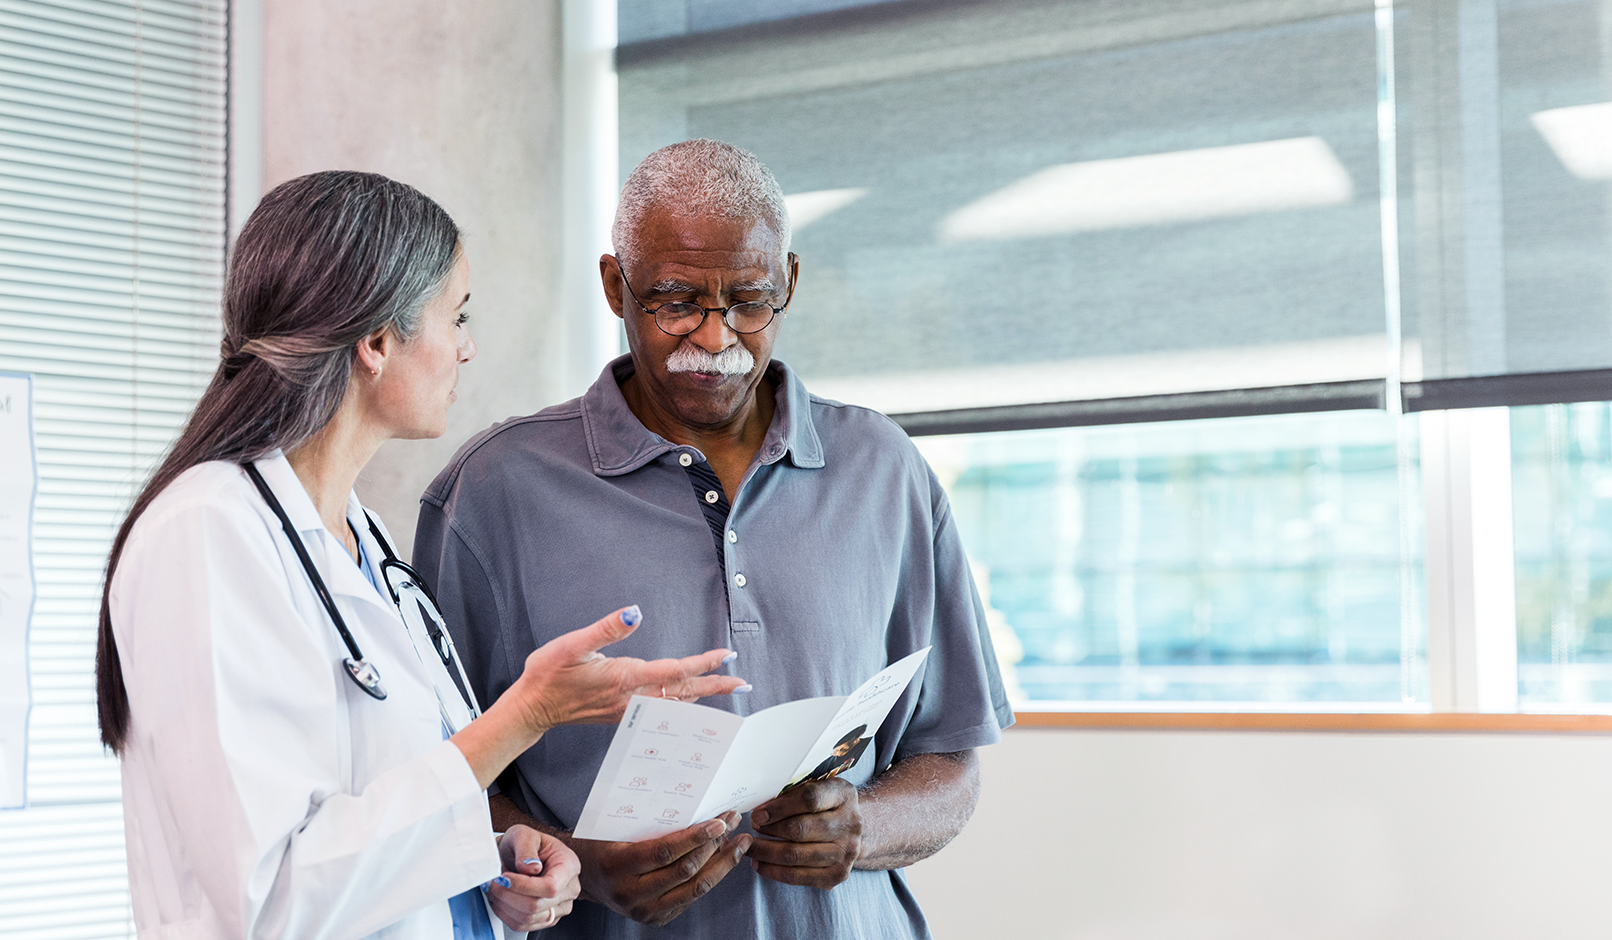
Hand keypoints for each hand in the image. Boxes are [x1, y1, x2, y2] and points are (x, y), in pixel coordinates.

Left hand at [484, 825, 580, 931]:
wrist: (521, 854)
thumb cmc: (526, 843)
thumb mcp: (523, 835)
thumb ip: (526, 848)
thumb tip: (531, 868)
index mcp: (568, 865)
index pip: (551, 887)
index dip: (524, 887)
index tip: (504, 878)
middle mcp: (569, 889)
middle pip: (537, 906)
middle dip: (508, 895)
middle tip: (492, 882)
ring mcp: (559, 907)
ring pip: (529, 918)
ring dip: (505, 905)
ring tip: (495, 889)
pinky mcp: (547, 918)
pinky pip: (524, 925)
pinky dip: (506, 915)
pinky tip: (500, 900)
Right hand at [512, 606, 746, 733]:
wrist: (532, 708)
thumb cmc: (549, 673)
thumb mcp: (573, 644)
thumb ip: (606, 628)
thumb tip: (635, 612)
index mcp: (625, 677)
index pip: (674, 670)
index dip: (703, 662)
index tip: (726, 655)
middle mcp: (632, 697)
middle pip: (683, 692)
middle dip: (715, 686)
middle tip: (743, 682)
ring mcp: (628, 709)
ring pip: (675, 703)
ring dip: (702, 695)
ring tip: (726, 689)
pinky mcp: (622, 713)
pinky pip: (662, 710)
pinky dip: (683, 703)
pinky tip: (689, 701)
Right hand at [570, 812, 751, 925]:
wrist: (584, 878)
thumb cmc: (601, 843)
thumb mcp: (616, 829)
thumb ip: (649, 823)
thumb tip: (694, 804)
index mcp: (619, 867)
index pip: (666, 852)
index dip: (696, 837)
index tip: (719, 821)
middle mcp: (632, 894)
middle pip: (686, 871)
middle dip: (715, 845)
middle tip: (733, 822)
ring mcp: (645, 912)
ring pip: (695, 889)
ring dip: (722, 864)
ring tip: (739, 842)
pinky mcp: (657, 919)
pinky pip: (691, 898)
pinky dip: (711, 877)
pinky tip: (723, 859)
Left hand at [746, 779, 861, 887]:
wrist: (852, 830)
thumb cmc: (826, 806)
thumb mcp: (817, 788)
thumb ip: (793, 793)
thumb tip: (760, 809)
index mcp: (844, 795)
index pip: (809, 799)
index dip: (779, 807)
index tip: (758, 814)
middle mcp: (850, 824)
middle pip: (800, 829)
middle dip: (769, 830)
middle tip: (751, 830)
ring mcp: (847, 852)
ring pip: (796, 855)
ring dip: (766, 852)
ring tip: (750, 848)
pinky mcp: (838, 874)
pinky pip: (798, 876)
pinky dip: (774, 871)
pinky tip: (760, 864)